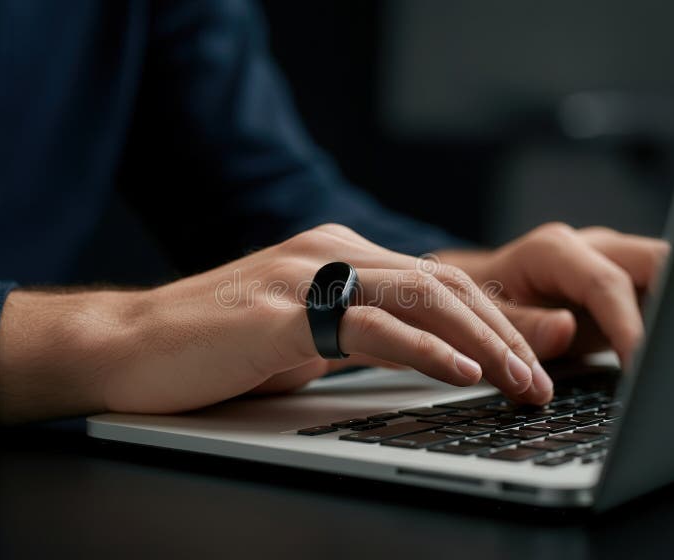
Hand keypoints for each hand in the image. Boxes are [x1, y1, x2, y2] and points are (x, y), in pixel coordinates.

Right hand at [0, 224, 554, 423]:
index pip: (437, 281)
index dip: (494, 319)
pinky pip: (370, 325)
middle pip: (443, 284)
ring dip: (482, 342)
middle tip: (541, 378)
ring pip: (421, 298)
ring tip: (522, 380)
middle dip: (504, 333)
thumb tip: (425, 357)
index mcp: (339, 254)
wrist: (132, 347)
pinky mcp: (282, 310)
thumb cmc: (220, 347)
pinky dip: (425, 348)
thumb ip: (363, 335)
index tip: (531, 359)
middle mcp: (330, 251)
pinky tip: (462, 370)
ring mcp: (306, 275)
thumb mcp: (308, 337)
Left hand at [437, 223, 669, 366]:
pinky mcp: (624, 286)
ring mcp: (611, 263)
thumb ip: (521, 325)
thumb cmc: (479, 303)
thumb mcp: (485, 316)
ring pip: (669, 273)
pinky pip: (661, 296)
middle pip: (657, 260)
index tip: (640, 365)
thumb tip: (565, 328)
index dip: (629, 326)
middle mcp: (590, 248)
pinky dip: (668, 323)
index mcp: (552, 250)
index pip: (607, 283)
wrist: (480, 291)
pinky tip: (668, 357)